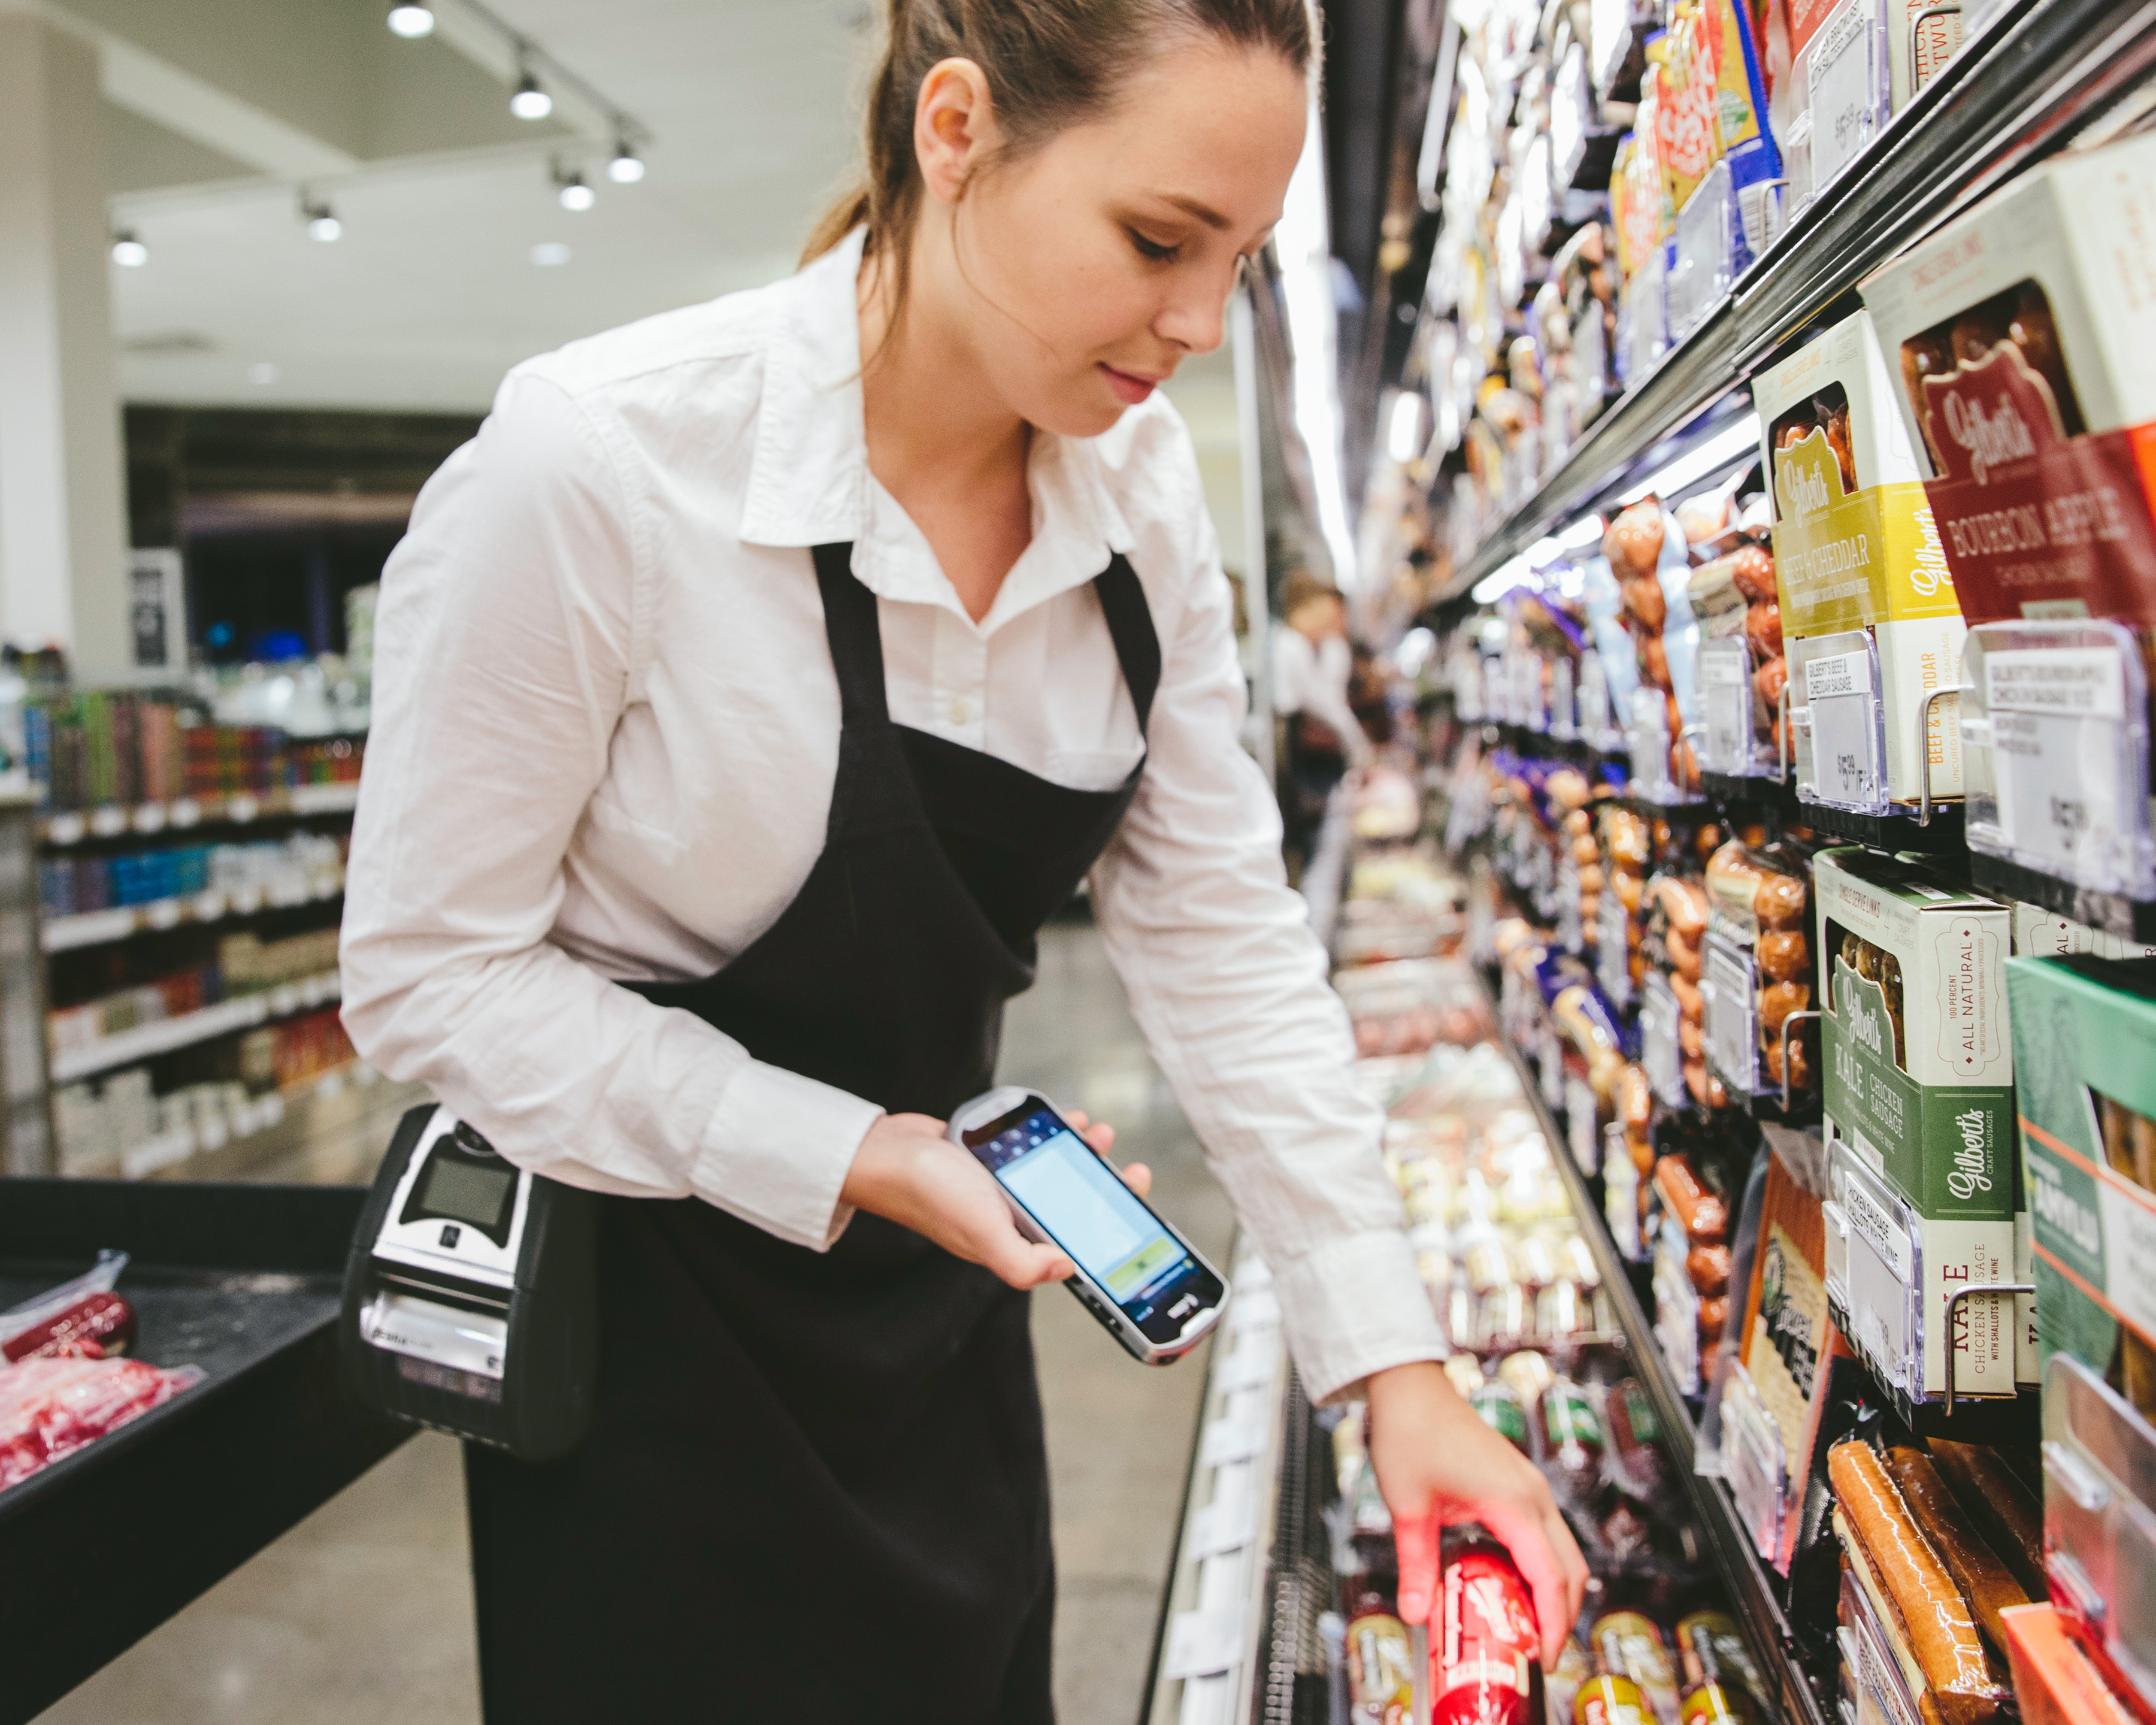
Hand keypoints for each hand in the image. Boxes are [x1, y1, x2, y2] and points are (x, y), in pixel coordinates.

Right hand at [839, 1108, 1147, 1289]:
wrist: (885, 1153)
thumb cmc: (929, 1194)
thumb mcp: (982, 1234)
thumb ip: (1022, 1262)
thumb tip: (1068, 1269)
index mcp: (1017, 1244)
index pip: (1077, 1243)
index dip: (1111, 1230)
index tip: (1137, 1209)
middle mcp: (1014, 1219)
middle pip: (1075, 1206)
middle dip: (1108, 1188)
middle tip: (1130, 1168)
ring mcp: (1003, 1187)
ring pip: (1059, 1172)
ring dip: (1086, 1154)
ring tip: (1098, 1134)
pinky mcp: (993, 1159)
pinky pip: (1035, 1147)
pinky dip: (1055, 1134)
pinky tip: (1063, 1121)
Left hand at [1367, 1360, 1589, 1668]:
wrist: (1410, 1385)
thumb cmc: (1410, 1434)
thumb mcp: (1409, 1508)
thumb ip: (1416, 1565)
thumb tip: (1415, 1615)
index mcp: (1513, 1503)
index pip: (1551, 1577)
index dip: (1553, 1624)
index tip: (1544, 1658)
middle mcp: (1533, 1495)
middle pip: (1570, 1570)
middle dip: (1562, 1616)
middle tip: (1538, 1654)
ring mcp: (1530, 1487)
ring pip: (1563, 1552)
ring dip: (1555, 1592)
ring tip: (1527, 1628)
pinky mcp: (1520, 1483)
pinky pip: (1545, 1534)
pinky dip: (1541, 1567)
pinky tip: (1513, 1586)